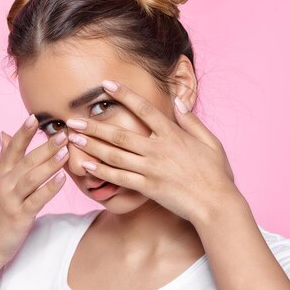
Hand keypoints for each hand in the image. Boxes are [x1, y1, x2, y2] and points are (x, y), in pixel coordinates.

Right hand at [0, 115, 68, 263]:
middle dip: (45, 146)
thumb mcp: (0, 183)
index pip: (12, 148)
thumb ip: (4, 158)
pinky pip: (36, 200)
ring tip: (65, 151)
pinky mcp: (19, 216)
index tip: (34, 117)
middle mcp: (4, 183)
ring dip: (48, 164)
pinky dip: (49, 189)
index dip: (23, 133)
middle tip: (63, 133)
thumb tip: (4, 134)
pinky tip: (62, 180)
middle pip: (26, 160)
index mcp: (1, 174)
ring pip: (31, 178)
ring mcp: (11, 200)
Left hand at [65, 80, 238, 224]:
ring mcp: (151, 169)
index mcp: (173, 135)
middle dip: (94, 126)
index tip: (107, 85)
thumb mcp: (210, 142)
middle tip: (73, 120)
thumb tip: (178, 101)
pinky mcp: (147, 188)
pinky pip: (120, 178)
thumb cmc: (216, 173)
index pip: (144, 109)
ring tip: (73, 138)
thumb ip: (192, 121)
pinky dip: (102, 171)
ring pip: (115, 155)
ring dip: (92, 146)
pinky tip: (86, 165)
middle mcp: (158, 149)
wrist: (217, 204)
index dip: (125, 95)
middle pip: (120, 134)